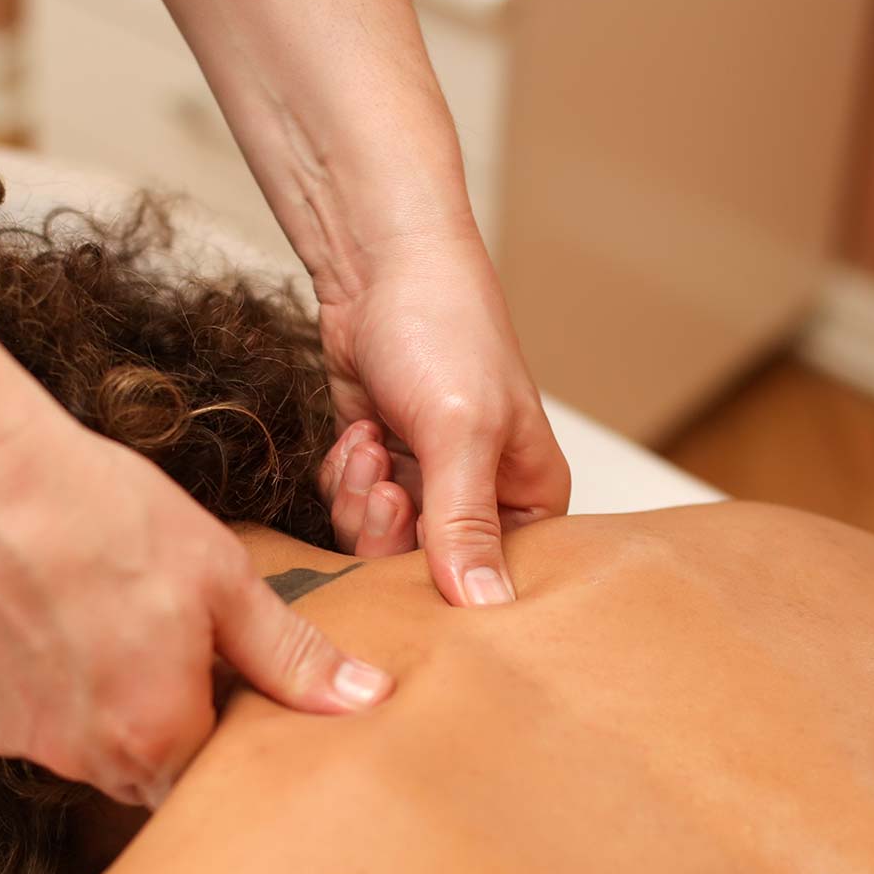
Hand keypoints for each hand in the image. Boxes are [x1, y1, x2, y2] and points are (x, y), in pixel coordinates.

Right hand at [0, 409, 392, 806]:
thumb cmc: (104, 514)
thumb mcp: (220, 576)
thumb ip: (289, 654)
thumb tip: (369, 700)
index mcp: (157, 735)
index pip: (214, 779)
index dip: (228, 733)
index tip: (229, 687)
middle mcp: (85, 758)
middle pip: (148, 772)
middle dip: (167, 727)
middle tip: (169, 648)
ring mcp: (19, 741)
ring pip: (84, 749)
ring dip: (104, 709)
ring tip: (103, 621)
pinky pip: (25, 722)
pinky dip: (42, 689)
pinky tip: (45, 620)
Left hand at [315, 227, 570, 604]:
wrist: (377, 264)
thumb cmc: (444, 327)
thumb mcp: (460, 431)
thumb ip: (465, 523)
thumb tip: (484, 609)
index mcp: (530, 500)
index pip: (490, 582)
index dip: (441, 572)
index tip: (416, 520)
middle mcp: (481, 500)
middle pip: (422, 571)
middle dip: (388, 528)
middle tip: (387, 481)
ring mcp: (425, 485)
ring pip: (376, 544)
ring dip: (361, 497)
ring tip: (371, 443)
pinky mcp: (377, 468)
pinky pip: (348, 512)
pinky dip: (343, 478)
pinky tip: (357, 432)